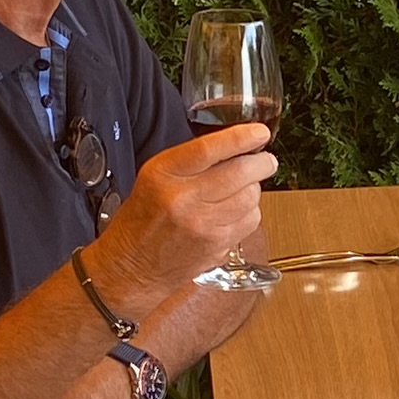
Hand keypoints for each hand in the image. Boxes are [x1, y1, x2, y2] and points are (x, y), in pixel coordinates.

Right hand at [98, 121, 276, 294]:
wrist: (132, 266)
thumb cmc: (143, 219)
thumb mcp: (154, 178)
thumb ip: (191, 161)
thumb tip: (234, 147)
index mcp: (164, 175)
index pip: (209, 149)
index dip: (241, 138)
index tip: (259, 133)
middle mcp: (184, 200)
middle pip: (239, 173)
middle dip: (262, 163)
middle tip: (266, 160)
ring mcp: (203, 226)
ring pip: (250, 197)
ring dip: (255, 187)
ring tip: (246, 186)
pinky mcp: (217, 246)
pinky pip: (250, 221)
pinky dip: (250, 212)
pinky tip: (237, 211)